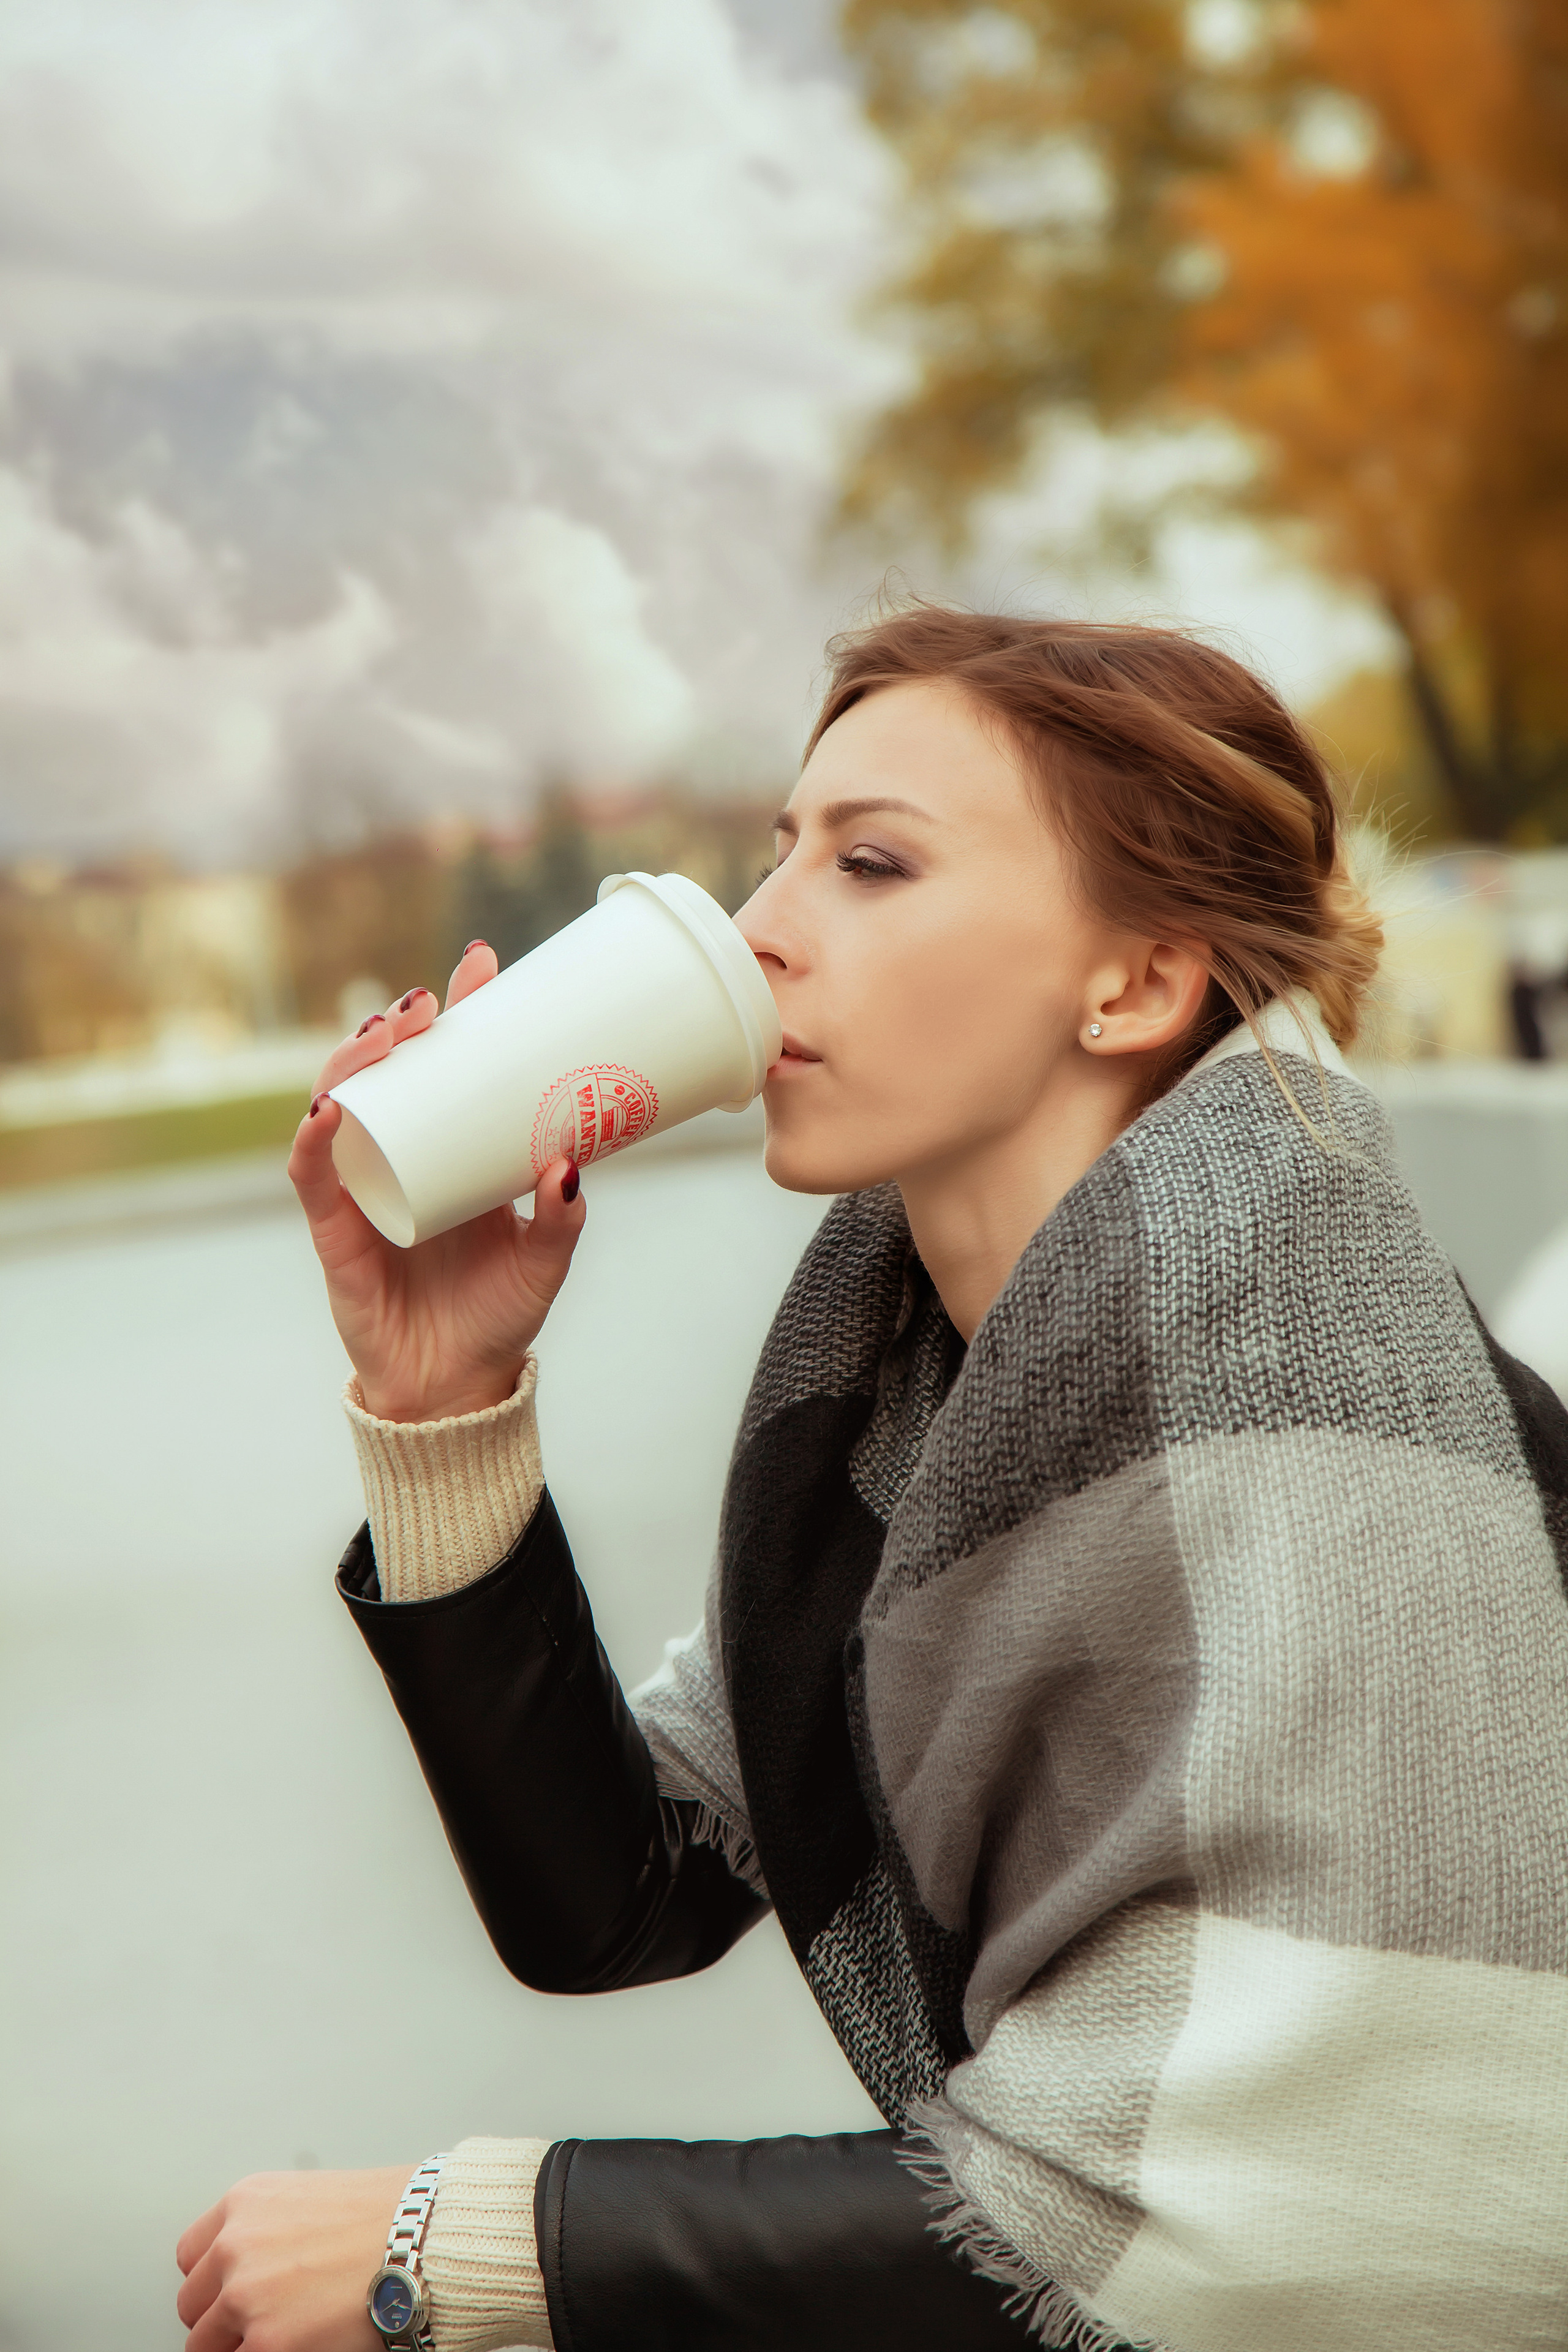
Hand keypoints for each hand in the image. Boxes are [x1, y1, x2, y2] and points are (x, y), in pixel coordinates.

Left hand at [176, 2164, 411, 2351]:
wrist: (428, 2237)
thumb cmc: (391, 2216)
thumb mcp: (311, 2200)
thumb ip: (268, 2232)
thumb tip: (251, 2273)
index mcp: (245, 2202)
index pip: (192, 2256)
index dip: (213, 2282)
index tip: (227, 2295)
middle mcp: (236, 2245)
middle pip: (193, 2305)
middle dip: (221, 2320)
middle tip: (259, 2325)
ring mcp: (245, 2297)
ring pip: (206, 2344)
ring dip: (239, 2344)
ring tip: (282, 2337)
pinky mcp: (267, 2343)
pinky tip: (297, 2345)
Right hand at [289, 942, 586, 1420]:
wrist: (456, 1385)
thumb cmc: (499, 1315)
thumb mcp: (546, 1261)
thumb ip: (563, 1218)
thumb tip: (569, 1165)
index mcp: (455, 1151)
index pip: (452, 1064)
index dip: (461, 1012)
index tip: (481, 963)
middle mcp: (403, 1156)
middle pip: (391, 1071)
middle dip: (401, 1024)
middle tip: (430, 1000)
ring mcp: (362, 1187)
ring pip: (343, 1104)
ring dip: (354, 1062)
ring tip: (385, 1035)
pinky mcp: (333, 1229)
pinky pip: (314, 1175)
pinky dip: (314, 1140)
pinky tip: (329, 1109)